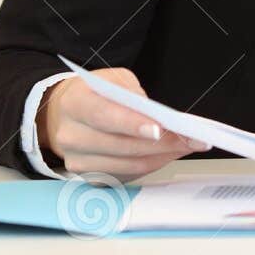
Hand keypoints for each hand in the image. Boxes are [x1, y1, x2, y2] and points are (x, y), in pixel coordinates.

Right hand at [37, 66, 206, 180]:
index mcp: (74, 104)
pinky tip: (168, 154)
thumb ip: (133, 94)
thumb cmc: (94, 92)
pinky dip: (151, 164)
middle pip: (121, 145)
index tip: (160, 129)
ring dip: (162, 156)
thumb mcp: (113, 79)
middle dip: (162, 143)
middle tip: (191, 138)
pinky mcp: (88, 175)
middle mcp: (70, 135)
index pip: (104, 116)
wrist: (64, 113)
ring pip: (128, 164)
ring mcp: (77, 160)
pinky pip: (127, 173)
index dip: (133, 124)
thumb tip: (159, 117)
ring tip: (187, 145)